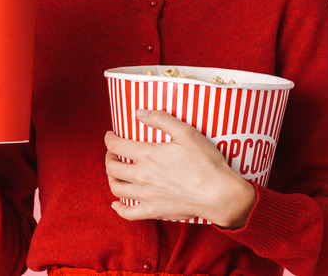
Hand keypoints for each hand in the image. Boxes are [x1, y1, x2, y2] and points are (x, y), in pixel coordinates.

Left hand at [104, 109, 256, 227]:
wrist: (219, 194)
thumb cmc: (206, 162)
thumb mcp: (186, 133)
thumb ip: (161, 119)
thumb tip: (139, 113)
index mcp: (148, 155)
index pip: (117, 145)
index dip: (109, 138)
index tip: (110, 135)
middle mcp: (142, 176)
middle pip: (112, 167)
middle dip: (108, 157)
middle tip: (113, 152)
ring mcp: (146, 196)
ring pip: (116, 188)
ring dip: (111, 178)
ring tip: (115, 172)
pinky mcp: (154, 211)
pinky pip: (128, 213)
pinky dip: (118, 208)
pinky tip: (116, 203)